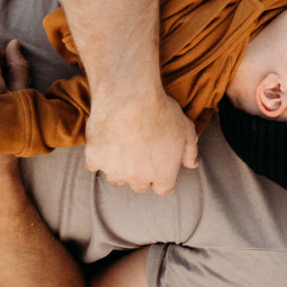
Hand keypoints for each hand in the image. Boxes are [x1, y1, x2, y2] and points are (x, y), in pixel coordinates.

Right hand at [83, 90, 198, 194]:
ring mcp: (114, 171)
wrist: (130, 99)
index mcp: (162, 174)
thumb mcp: (187, 130)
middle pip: (139, 185)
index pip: (162, 188)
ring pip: (116, 178)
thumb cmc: (162, 112)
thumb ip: (190, 152)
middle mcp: (138, 178)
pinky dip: (98, 156)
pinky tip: (105, 141)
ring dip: (119, 167)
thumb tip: (192, 164)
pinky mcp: (94, 159)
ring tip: (123, 146)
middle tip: (141, 152)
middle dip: (140, 173)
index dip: (161, 175)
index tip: (158, 163)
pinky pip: (94, 164)